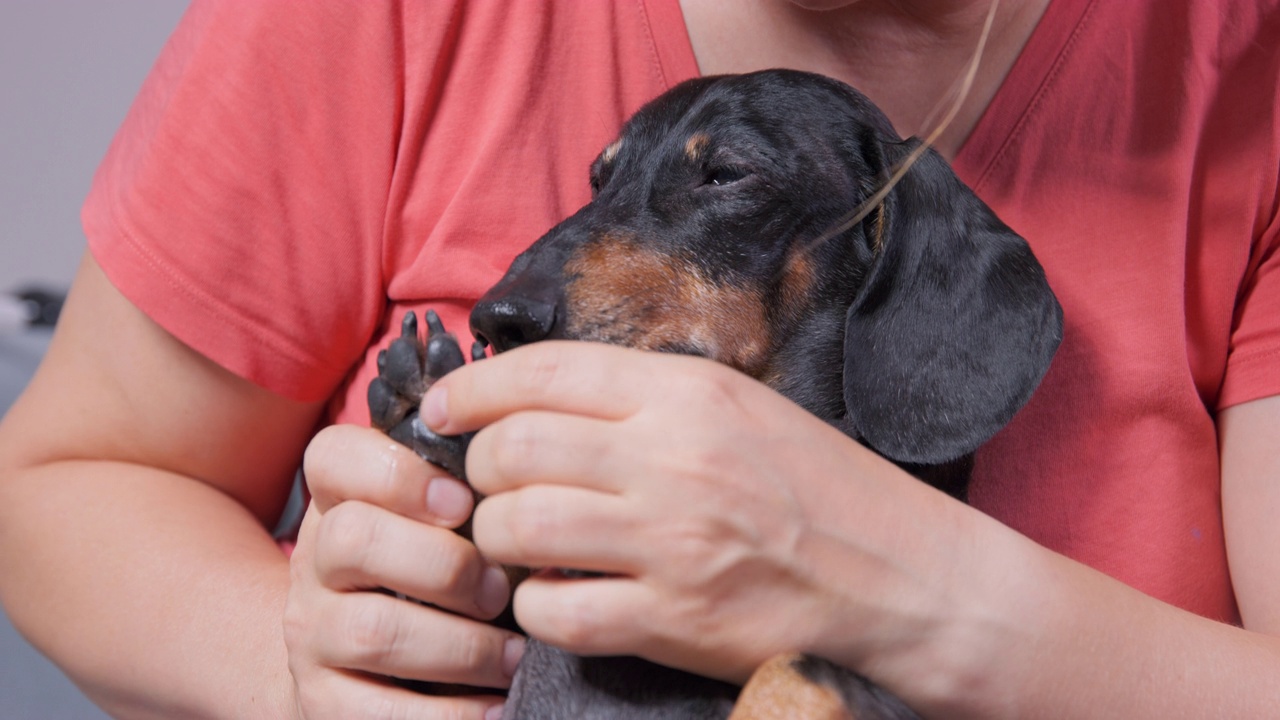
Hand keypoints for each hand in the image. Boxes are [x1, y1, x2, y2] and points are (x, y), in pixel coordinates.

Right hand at [283, 424, 524, 719]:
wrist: (355, 667)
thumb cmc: (426, 575)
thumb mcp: (434, 523)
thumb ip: (470, 491)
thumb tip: (538, 481)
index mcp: (340, 500)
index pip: (334, 458)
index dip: (401, 475)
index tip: (466, 502)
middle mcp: (314, 562)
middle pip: (354, 539)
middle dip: (445, 565)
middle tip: (501, 590)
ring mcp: (311, 635)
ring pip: (372, 630)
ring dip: (462, 647)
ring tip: (514, 656)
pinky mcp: (321, 703)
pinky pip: (378, 713)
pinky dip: (451, 715)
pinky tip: (496, 706)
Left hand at [421, 342, 964, 683]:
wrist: (901, 577)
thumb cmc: (818, 487)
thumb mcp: (742, 408)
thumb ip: (647, 399)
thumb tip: (543, 401)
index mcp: (689, 394)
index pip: (545, 371)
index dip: (473, 386)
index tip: (444, 407)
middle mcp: (674, 459)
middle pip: (513, 449)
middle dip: (478, 468)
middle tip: (491, 484)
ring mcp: (672, 543)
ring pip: (519, 527)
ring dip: (498, 536)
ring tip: (517, 540)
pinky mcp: (674, 621)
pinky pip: (555, 611)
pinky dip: (535, 605)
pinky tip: (555, 595)